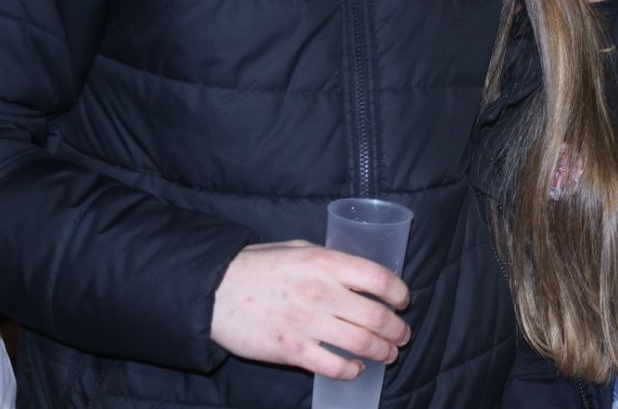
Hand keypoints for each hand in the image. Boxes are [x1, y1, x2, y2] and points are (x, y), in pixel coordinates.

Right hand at [210, 240, 410, 379]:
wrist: (214, 291)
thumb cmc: (255, 266)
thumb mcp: (297, 248)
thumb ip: (328, 260)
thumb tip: (354, 272)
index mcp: (326, 262)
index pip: (380, 279)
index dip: (399, 293)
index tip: (403, 301)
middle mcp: (322, 292)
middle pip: (376, 316)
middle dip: (397, 329)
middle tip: (402, 335)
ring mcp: (308, 323)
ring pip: (362, 343)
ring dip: (383, 351)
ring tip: (389, 354)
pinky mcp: (292, 350)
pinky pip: (333, 366)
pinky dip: (351, 370)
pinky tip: (356, 368)